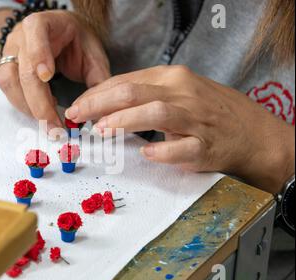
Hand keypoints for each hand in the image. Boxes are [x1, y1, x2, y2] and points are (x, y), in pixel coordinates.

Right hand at [0, 10, 109, 131]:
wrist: (61, 34)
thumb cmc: (77, 42)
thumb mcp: (93, 54)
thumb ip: (98, 79)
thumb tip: (98, 111)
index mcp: (43, 23)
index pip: (35, 32)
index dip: (39, 54)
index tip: (47, 76)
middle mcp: (21, 37)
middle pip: (24, 69)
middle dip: (40, 102)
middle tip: (55, 124)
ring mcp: (10, 53)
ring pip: (10, 82)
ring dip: (29, 107)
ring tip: (50, 120)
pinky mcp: (7, 70)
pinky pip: (8, 90)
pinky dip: (24, 106)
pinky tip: (42, 111)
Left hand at [66, 65, 294, 192]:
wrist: (251, 132)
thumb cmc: (207, 111)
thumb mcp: (177, 91)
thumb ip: (143, 94)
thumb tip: (102, 104)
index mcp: (172, 78)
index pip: (126, 81)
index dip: (96, 94)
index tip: (77, 106)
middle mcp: (183, 94)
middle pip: (134, 92)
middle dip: (99, 104)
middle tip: (77, 116)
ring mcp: (196, 120)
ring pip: (157, 113)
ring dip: (125, 121)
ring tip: (102, 131)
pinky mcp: (206, 147)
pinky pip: (183, 148)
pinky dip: (164, 151)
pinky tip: (146, 153)